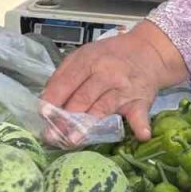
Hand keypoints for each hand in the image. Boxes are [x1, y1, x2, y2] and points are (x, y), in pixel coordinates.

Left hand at [40, 22, 188, 142]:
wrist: (148, 51)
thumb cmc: (109, 56)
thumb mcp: (84, 55)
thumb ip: (64, 75)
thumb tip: (45, 99)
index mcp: (89, 60)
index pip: (68, 81)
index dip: (54, 98)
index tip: (42, 114)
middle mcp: (107, 74)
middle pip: (83, 97)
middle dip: (66, 118)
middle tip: (52, 135)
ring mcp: (124, 89)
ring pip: (104, 107)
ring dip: (89, 124)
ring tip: (74, 140)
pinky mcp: (141, 101)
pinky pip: (140, 114)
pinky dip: (141, 124)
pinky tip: (141, 135)